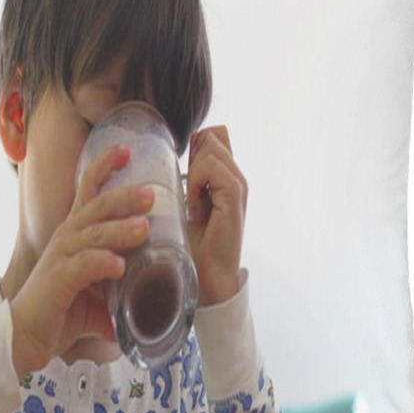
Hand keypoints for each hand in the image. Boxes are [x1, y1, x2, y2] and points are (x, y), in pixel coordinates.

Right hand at [10, 145, 154, 377]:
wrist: (25, 338)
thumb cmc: (60, 312)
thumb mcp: (98, 298)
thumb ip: (122, 294)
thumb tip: (154, 306)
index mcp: (75, 234)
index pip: (88, 190)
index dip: (105, 167)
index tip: (127, 150)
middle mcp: (67, 238)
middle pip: (96, 206)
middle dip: (124, 196)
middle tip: (150, 193)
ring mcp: (61, 257)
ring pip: (93, 234)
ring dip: (120, 229)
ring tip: (144, 228)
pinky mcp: (58, 280)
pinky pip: (83, 265)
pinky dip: (102, 262)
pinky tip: (119, 266)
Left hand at [186, 126, 247, 306]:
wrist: (207, 275)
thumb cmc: (193, 243)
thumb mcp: (187, 203)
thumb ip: (188, 179)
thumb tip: (175, 155)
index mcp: (226, 177)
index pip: (213, 137)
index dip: (196, 146)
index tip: (184, 176)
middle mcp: (236, 177)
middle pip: (211, 137)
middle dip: (192, 158)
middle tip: (189, 192)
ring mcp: (238, 185)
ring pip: (210, 148)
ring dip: (193, 172)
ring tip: (192, 201)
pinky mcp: (236, 195)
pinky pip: (212, 167)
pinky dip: (196, 181)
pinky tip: (194, 205)